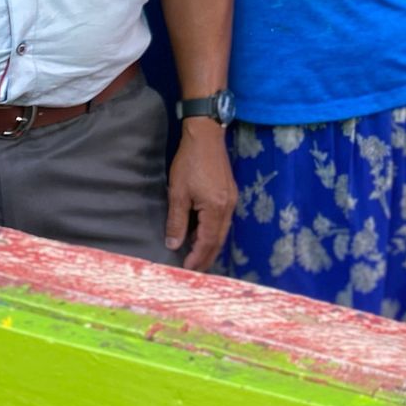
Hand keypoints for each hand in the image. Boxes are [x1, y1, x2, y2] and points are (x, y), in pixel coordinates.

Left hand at [166, 121, 235, 270]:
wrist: (206, 135)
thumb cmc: (189, 162)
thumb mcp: (177, 192)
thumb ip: (176, 221)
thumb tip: (173, 244)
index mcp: (216, 208)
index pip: (207, 242)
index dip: (197, 258)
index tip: (186, 270)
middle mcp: (228, 207)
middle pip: (218, 240)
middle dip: (206, 257)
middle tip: (194, 270)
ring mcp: (231, 199)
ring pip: (222, 231)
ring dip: (210, 245)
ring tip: (196, 256)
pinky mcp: (230, 193)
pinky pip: (223, 220)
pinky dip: (213, 232)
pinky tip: (202, 233)